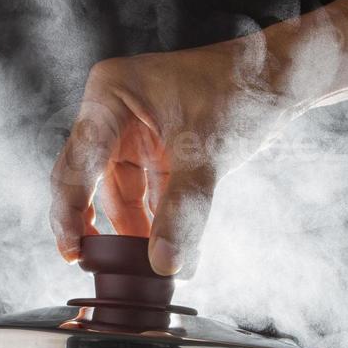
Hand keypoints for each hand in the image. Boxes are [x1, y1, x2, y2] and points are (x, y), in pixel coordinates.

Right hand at [49, 40, 299, 276]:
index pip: (78, 162)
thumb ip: (182, 211)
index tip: (71, 252)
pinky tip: (166, 252)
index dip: (69, 211)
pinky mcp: (153, 151)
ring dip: (130, 230)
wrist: (278, 79)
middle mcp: (111, 112)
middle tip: (91, 265)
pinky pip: (143, 195)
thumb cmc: (240, 92)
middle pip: (85, 179)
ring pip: (116, 194)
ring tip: (142, 267)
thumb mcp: (206, 154)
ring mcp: (131, 133)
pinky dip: (153, 223)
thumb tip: (163, 264)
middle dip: (91, 224)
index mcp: (110, 95)